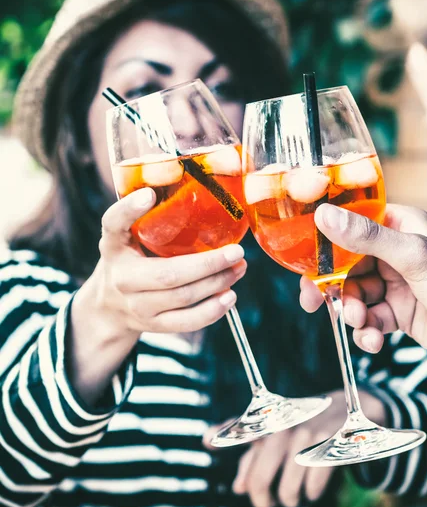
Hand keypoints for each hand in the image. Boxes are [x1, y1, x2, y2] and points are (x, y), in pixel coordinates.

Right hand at [69, 188, 246, 405]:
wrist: (107, 306)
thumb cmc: (127, 259)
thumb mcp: (125, 235)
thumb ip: (145, 213)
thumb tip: (188, 180)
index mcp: (113, 247)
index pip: (114, 225)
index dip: (129, 210)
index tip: (148, 195)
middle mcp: (122, 279)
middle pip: (168, 274)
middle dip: (207, 263)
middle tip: (236, 251)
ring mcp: (138, 307)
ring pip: (183, 298)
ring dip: (217, 283)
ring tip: (239, 268)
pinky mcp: (154, 326)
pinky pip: (186, 322)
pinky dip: (212, 310)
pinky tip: (229, 296)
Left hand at [203, 390, 385, 506]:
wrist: (347, 408)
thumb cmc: (303, 425)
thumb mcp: (277, 434)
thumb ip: (252, 457)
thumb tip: (237, 486)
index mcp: (270, 421)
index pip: (244, 428)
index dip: (225, 433)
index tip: (207, 439)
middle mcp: (285, 425)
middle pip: (260, 480)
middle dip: (261, 499)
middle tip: (267, 502)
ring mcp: (308, 435)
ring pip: (287, 491)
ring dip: (290, 498)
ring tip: (293, 492)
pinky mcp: (331, 446)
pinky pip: (312, 488)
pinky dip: (312, 492)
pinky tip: (314, 484)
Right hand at [300, 203, 426, 379]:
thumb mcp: (414, 257)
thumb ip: (368, 237)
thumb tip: (324, 215)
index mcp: (401, 225)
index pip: (351, 225)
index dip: (325, 243)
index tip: (306, 263)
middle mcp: (396, 250)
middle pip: (346, 264)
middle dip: (334, 286)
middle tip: (315, 303)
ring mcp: (396, 282)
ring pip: (355, 293)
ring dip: (352, 311)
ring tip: (362, 324)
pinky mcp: (399, 311)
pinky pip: (369, 317)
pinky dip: (366, 330)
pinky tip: (374, 340)